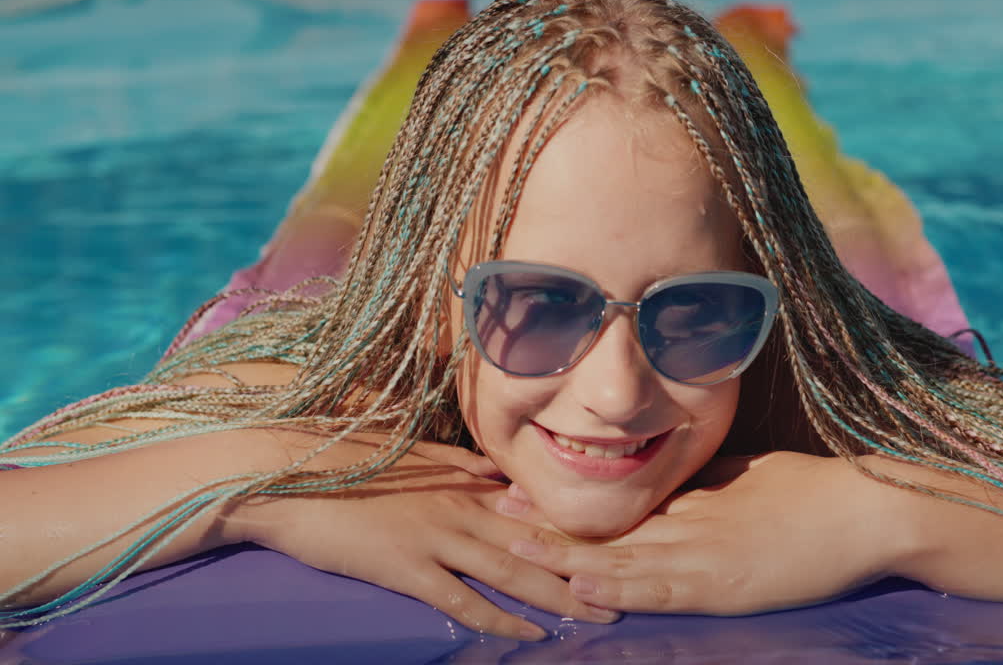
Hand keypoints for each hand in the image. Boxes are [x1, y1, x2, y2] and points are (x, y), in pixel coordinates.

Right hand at [231, 433, 617, 639]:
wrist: (285, 469)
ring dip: (559, 595)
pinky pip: (464, 599)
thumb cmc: (344, 459)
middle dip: (585, 568)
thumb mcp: (409, 455)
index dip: (574, 530)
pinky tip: (531, 634)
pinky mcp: (407, 566)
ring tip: (599, 613)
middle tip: (629, 589)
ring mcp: (436, 537)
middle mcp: (460, 508)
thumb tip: (492, 471)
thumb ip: (455, 464)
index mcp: (461, 482)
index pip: (530, 509)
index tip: (615, 545)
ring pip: (512, 571)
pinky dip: (500, 619)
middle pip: (536, 542)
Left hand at [502, 451, 902, 614]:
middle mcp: (688, 523)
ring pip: (620, 557)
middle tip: (494, 510)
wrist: (866, 509)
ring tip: (512, 548)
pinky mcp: (722, 585)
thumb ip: (711, 489)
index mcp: (694, 498)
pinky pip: (659, 589)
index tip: (524, 490)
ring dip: (564, 557)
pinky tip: (581, 588)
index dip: (568, 503)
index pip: (619, 503)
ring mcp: (702, 553)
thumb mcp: (752, 479)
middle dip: (548, 525)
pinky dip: (617, 588)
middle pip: (607, 527)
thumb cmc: (816, 490)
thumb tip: (682, 492)